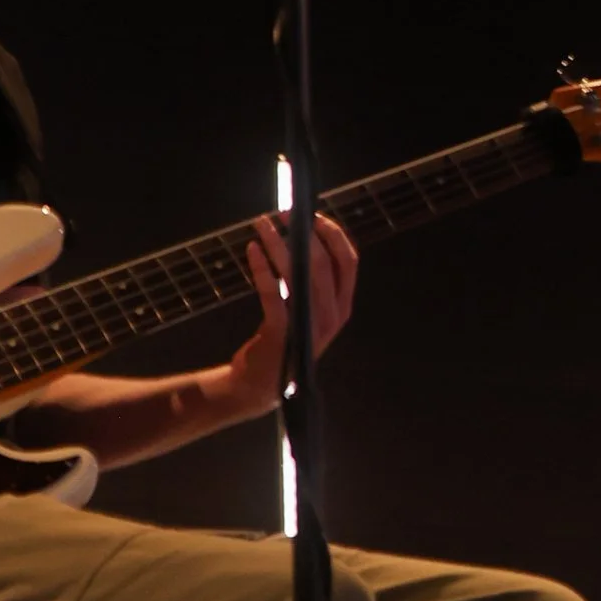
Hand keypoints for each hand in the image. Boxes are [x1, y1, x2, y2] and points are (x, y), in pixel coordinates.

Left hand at [215, 215, 360, 422]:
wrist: (259, 385)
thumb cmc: (282, 340)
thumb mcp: (306, 311)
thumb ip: (310, 282)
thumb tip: (300, 236)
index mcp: (342, 308)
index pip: (349, 261)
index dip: (333, 234)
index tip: (312, 215)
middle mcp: (332, 317)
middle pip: (323, 263)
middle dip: (302, 232)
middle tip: (280, 214)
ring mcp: (309, 327)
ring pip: (298, 273)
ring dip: (278, 243)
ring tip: (261, 225)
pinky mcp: (282, 333)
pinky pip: (272, 292)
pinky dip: (262, 267)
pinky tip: (251, 250)